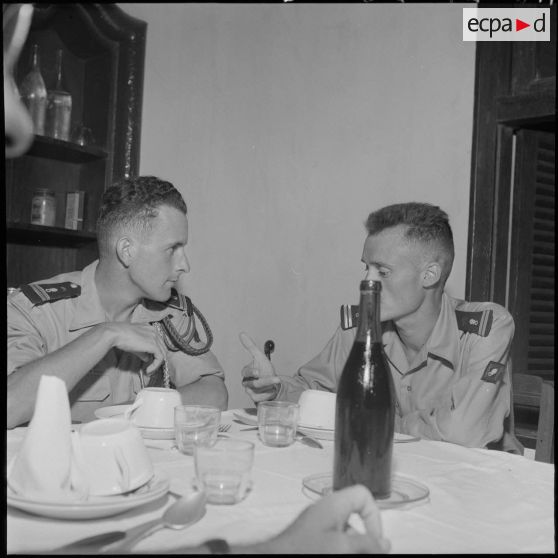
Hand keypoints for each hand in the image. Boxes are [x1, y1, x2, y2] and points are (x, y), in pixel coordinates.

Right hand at [103, 322, 166, 373]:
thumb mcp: (134, 344)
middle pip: (162, 348)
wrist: (115, 333)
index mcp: (150, 329)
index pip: (158, 343)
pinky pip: (160, 358)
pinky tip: (148, 370)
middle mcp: (155, 332)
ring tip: (149, 371)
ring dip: (157, 365)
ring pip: (162, 354)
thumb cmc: (121, 337)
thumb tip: (147, 358)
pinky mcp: (153, 345)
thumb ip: (142, 351)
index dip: (156, 353)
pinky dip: (155, 366)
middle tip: (151, 368)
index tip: (150, 362)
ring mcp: (155, 338)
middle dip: (158, 360)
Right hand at [239, 332, 280, 401]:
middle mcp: (247, 382)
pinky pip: (259, 399)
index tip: (258, 371)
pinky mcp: (256, 399)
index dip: (251, 371)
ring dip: (268, 387)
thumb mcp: (260, 357)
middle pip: (251, 383)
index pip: (245, 372)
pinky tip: (272, 391)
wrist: (273, 383)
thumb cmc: (265, 370)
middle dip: (263, 381)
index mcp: (246, 372)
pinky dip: (267, 395)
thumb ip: (250, 346)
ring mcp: (251, 392)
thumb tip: (241, 333)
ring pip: (257, 391)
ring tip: (277, 382)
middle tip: (274, 379)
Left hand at [262, 484, 390, 553]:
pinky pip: (335, 540)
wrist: (278, 557)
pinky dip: (341, 549)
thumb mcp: (342, 545)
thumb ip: (367, 543)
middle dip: (365, 539)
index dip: (374, 517)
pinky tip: (339, 553)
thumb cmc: (304, 548)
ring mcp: (319, 524)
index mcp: (335, 503)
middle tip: (367, 553)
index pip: (363, 496)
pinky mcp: (312, 537)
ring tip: (347, 552)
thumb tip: (385, 543)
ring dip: (353, 546)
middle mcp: (327, 510)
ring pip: (346, 533)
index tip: (375, 540)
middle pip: (357, 518)